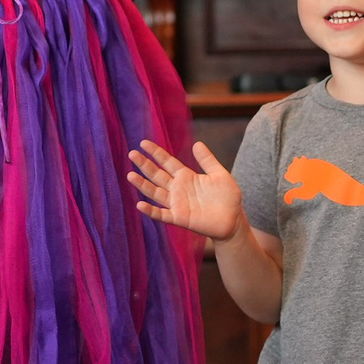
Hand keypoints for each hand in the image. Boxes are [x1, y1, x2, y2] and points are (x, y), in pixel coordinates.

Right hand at [127, 139, 245, 241]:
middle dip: (144, 165)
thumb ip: (207, 160)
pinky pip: (161, 214)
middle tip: (132, 154)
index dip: (156, 153)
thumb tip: (197, 143)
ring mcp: (177, 203)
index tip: (143, 143)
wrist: (233, 220)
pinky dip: (151, 210)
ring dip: (143, 185)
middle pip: (157, 175)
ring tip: (130, 175)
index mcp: (186, 176)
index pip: (167, 162)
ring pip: (155, 192)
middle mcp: (178, 189)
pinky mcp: (179, 218)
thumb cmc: (227, 197)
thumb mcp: (220, 174)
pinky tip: (140, 205)